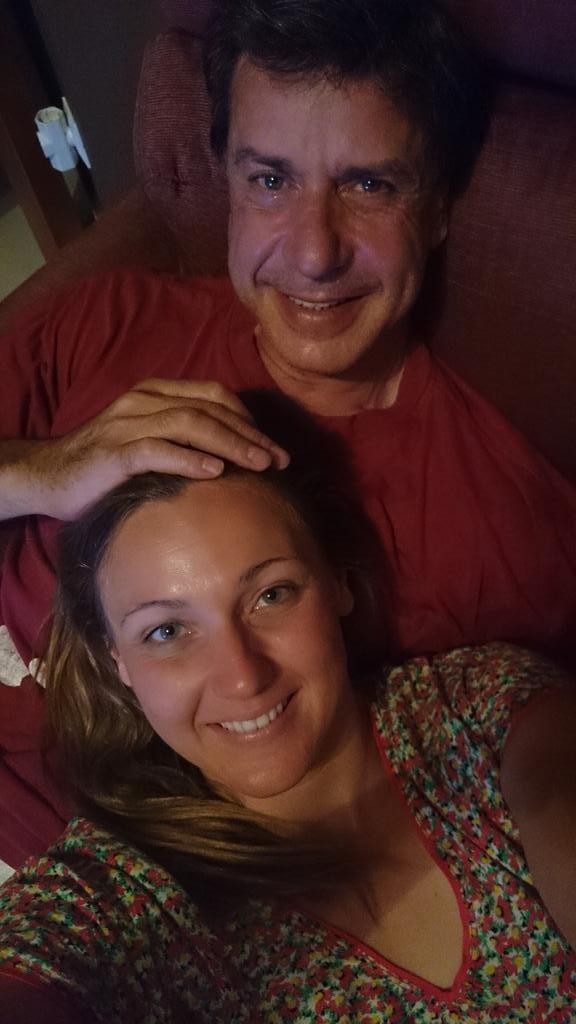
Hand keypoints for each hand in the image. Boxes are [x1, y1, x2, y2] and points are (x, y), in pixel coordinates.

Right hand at [1, 379, 289, 520]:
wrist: (47, 476)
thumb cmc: (105, 465)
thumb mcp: (148, 443)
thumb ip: (182, 439)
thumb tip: (233, 457)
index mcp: (156, 394)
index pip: (214, 395)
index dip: (249, 419)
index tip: (274, 448)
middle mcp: (143, 401)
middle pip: (210, 409)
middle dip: (250, 435)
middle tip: (279, 461)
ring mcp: (127, 425)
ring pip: (190, 424)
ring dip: (230, 444)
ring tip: (258, 465)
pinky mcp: (113, 453)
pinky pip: (157, 450)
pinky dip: (189, 459)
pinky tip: (214, 473)